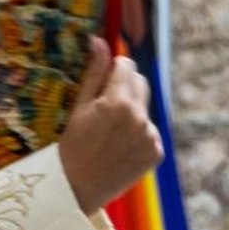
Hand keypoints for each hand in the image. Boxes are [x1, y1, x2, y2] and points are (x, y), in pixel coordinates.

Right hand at [57, 37, 162, 210]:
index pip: (127, 66)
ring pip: (144, 108)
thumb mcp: (79, 107)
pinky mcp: (156, 152)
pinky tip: (119, 147)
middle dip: (124, 87)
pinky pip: (149, 131)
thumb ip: (94, 73)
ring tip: (110, 133)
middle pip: (140, 82)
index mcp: (118, 102)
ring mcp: (150, 136)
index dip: (114, 70)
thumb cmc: (71, 146)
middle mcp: (139, 117)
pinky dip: (138, 134)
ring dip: (131, 112)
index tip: (103, 82)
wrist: (76, 189)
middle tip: (104, 108)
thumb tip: (98, 40)